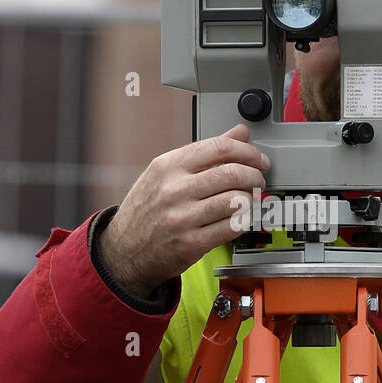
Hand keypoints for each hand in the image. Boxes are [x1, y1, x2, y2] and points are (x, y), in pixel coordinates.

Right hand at [98, 125, 269, 298]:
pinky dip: (243, 221)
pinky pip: (232, 227)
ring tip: (248, 200)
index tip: (258, 158)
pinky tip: (239, 218)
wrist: (124, 251)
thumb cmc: (145, 210)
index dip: (247, 151)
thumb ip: (205, 152)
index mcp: (167, 166)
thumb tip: (239, 131)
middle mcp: (174, 190)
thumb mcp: (165, 173)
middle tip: (258, 180)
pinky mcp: (191, 243)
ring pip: (236, 200)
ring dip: (250, 200)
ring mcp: (182, 218)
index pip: (219, 147)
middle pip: (232, 173)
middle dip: (254, 175)